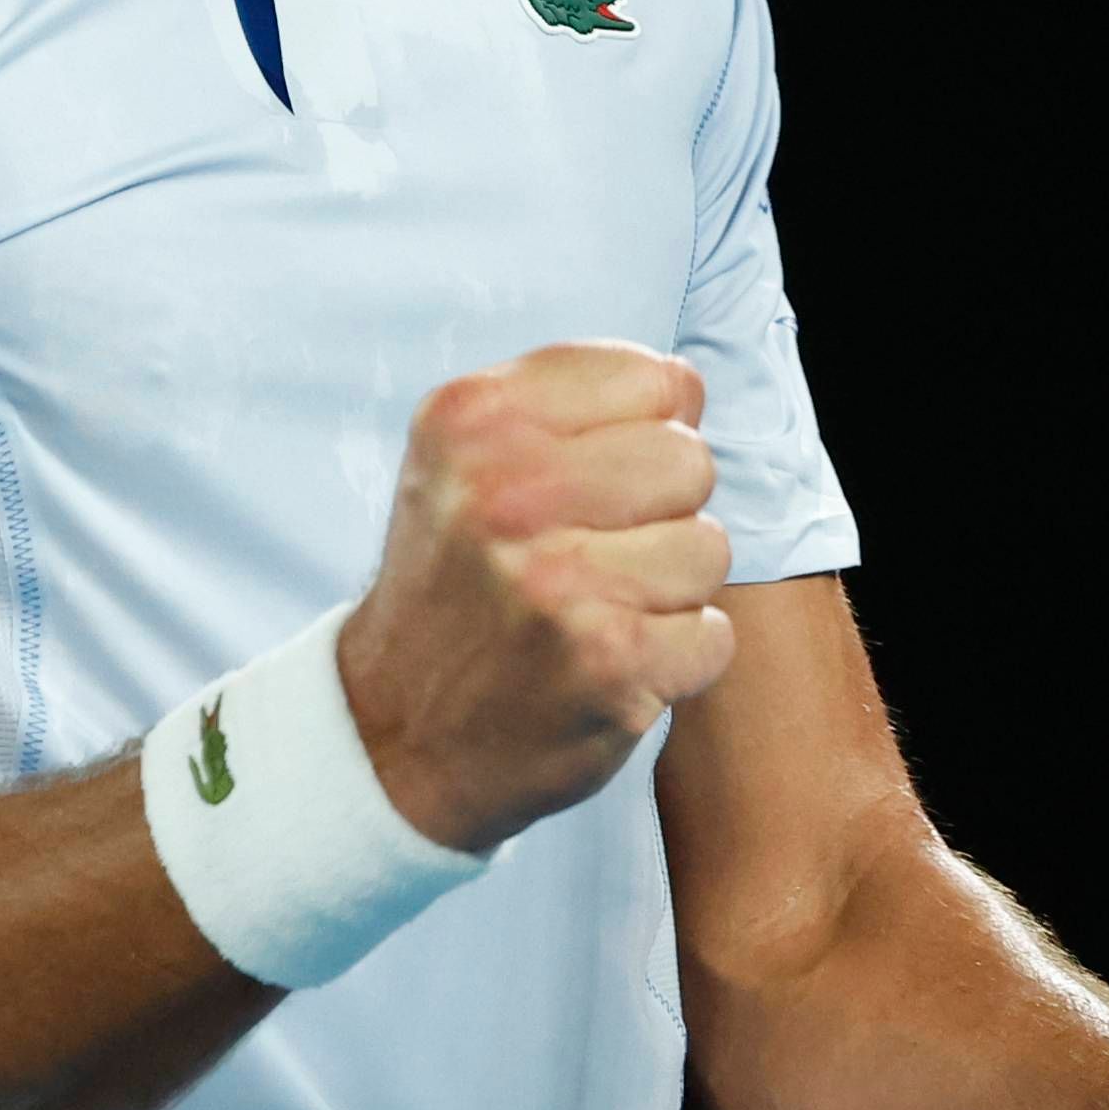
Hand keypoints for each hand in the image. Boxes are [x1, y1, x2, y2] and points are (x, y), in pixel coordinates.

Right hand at [338, 342, 735, 856]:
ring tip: (596, 611)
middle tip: (592, 555)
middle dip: (661, 510)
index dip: (645, 432)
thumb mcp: (464, 458)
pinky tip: (607, 665)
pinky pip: (712, 633)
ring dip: (668, 590)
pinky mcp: (608, 664)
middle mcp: (508, 491)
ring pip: (709, 548)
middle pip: (690, 460)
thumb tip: (689, 387)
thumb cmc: (454, 581)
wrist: (395, 731)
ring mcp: (558, 581)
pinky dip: (674, 659)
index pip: (655, 378)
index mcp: (474, 419)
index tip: (593, 482)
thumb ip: (568, 402)